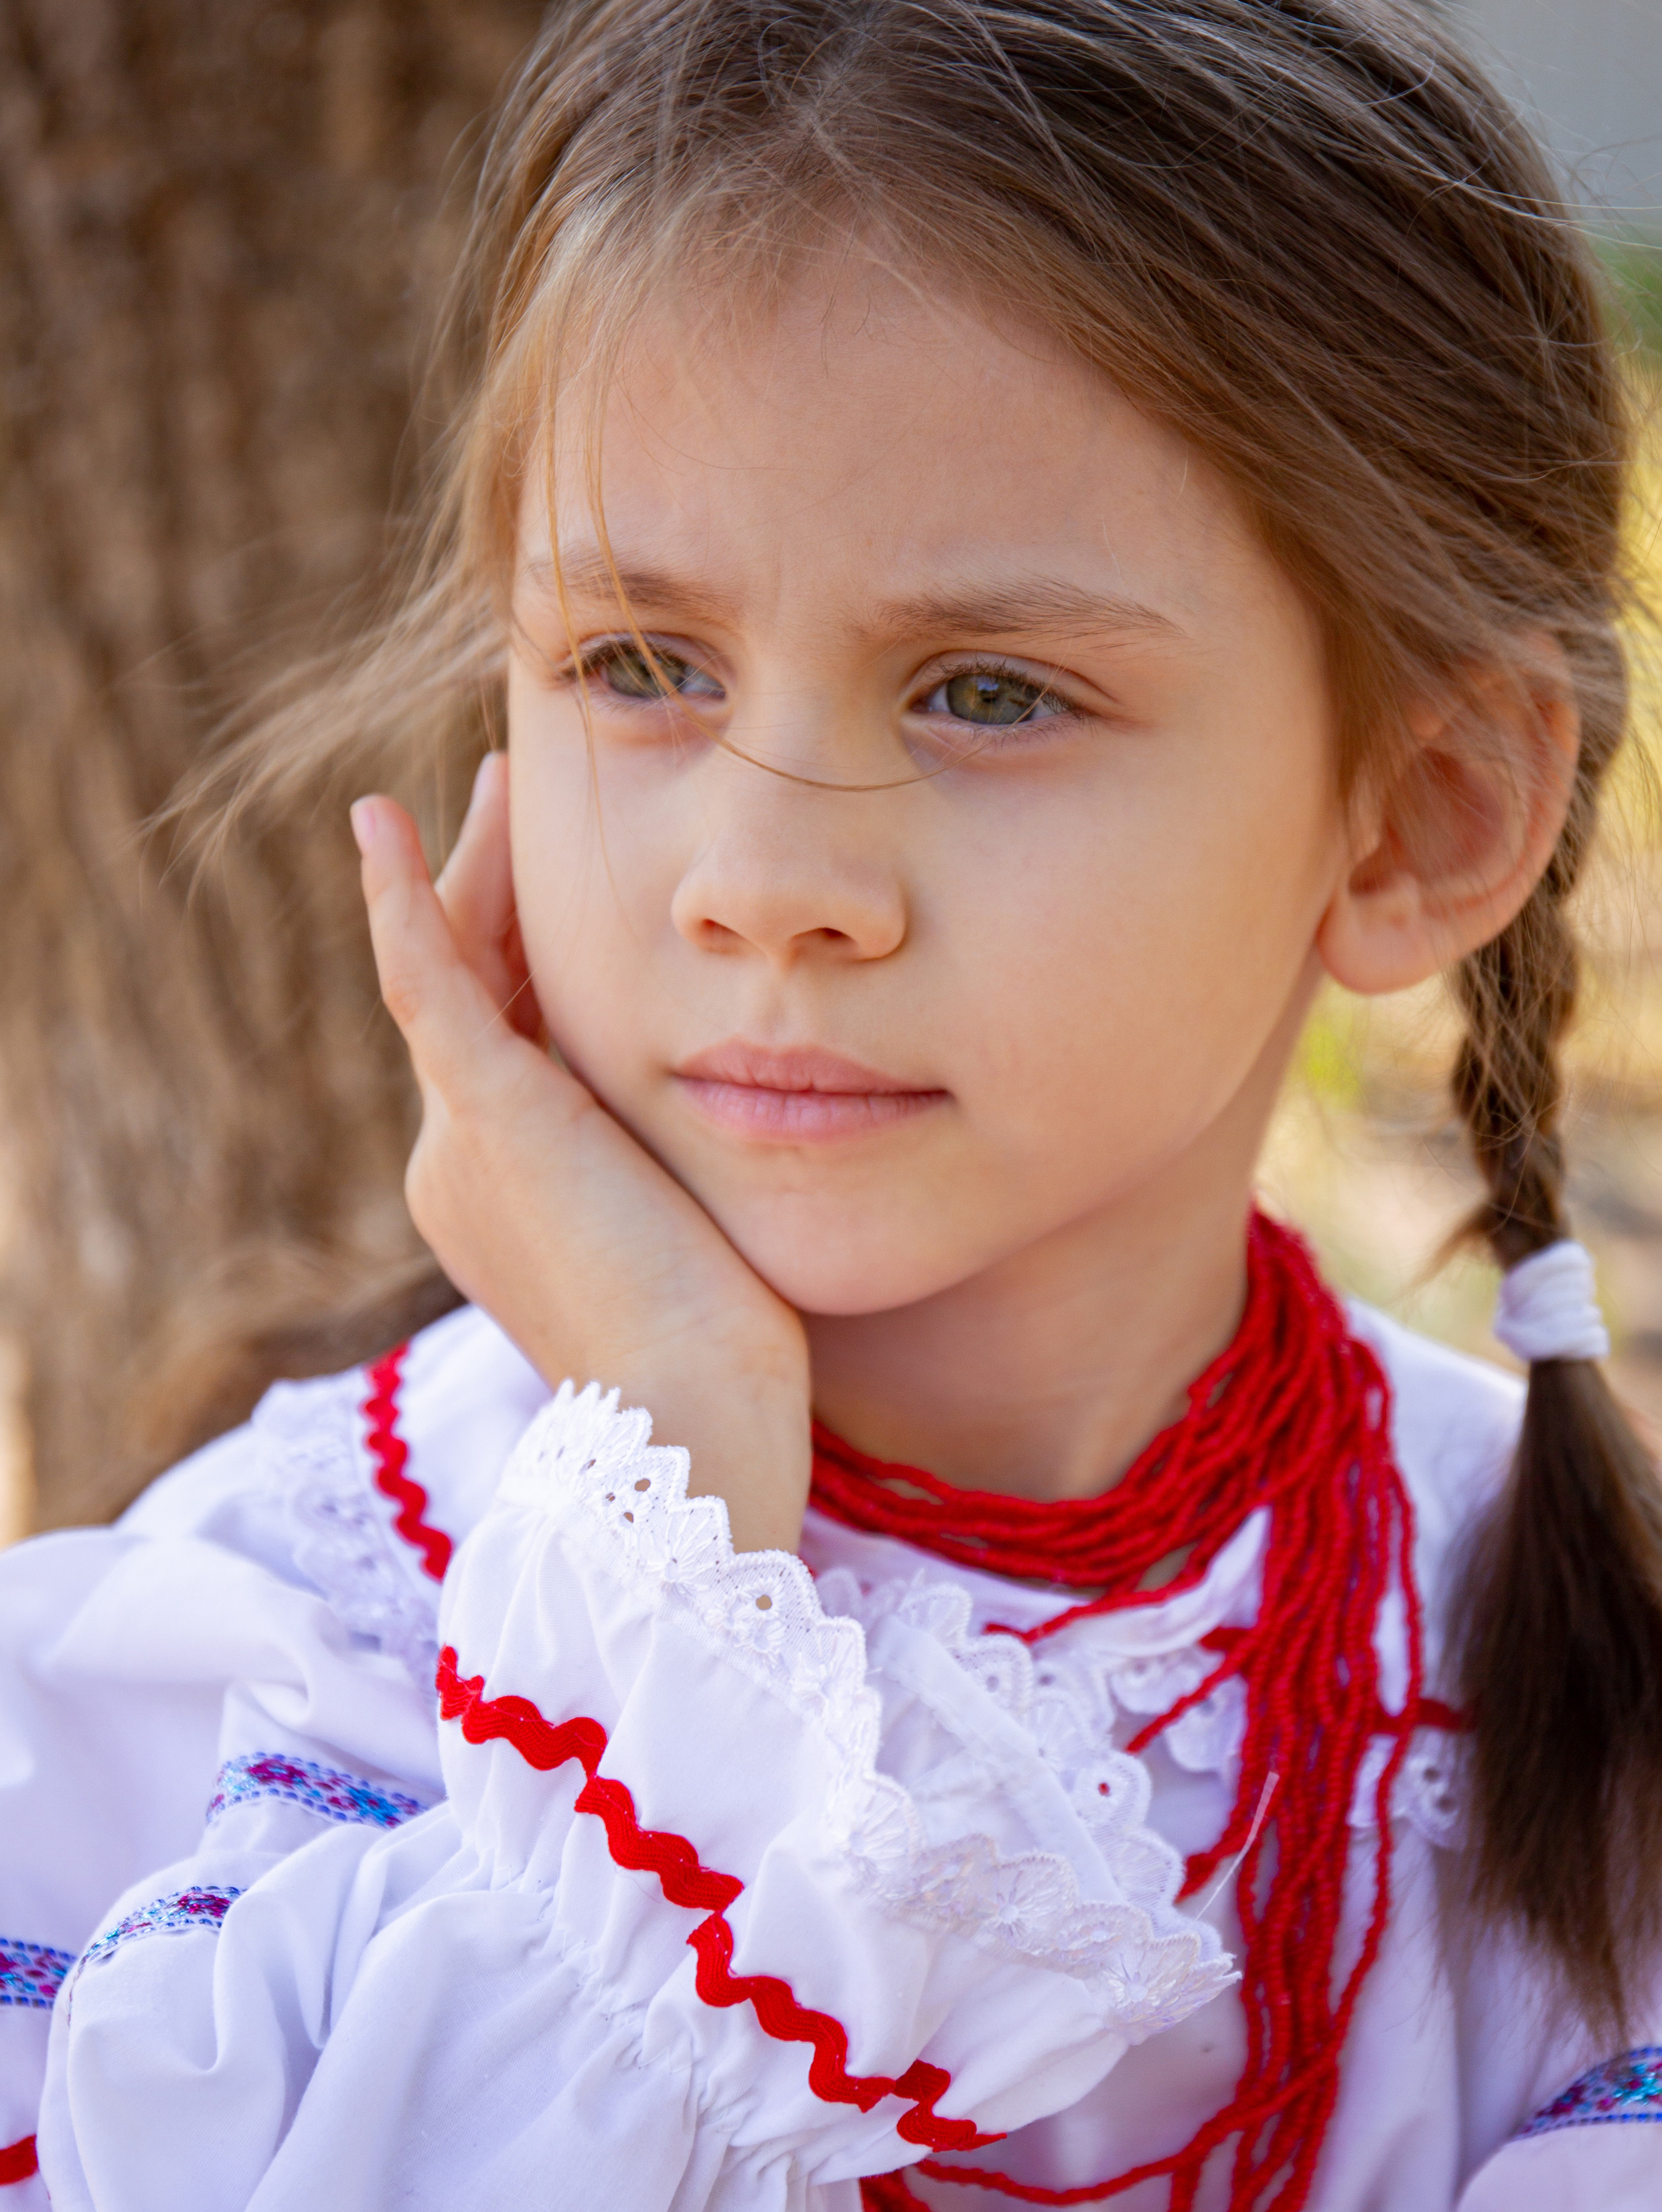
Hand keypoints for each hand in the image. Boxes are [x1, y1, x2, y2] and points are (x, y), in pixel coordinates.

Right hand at [353, 755, 811, 1554]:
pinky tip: (379, 824)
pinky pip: (428, 986)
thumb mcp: (699, 1243)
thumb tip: (732, 1121)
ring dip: (469, 871)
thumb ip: (679, 1176)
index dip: (520, 960)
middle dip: (489, 895)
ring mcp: (467, 1143)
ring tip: (494, 780)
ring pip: (456, 973)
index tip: (552, 891)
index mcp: (513, 1197)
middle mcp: (465, 1166)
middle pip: (475, 995)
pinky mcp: (492, 1121)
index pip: (510, 1047)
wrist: (692, 1431)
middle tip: (507, 795)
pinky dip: (400, 904)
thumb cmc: (726, 1367)